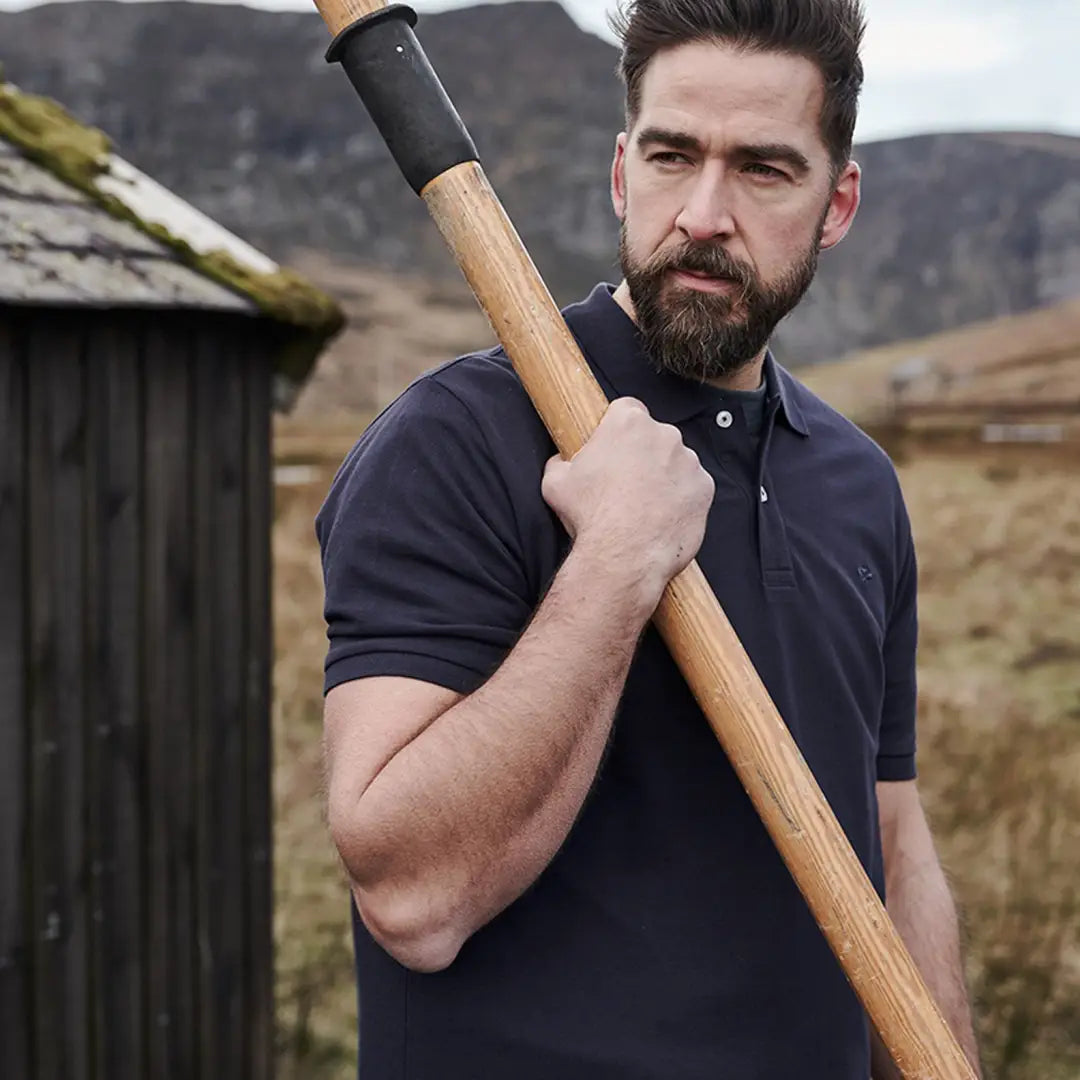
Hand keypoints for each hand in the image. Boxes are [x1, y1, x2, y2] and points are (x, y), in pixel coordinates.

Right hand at [541, 398, 713, 608]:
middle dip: (643, 454)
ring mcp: (688, 461)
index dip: (618, 428)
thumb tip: (560, 461)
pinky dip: (681, 498)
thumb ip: (560, 462)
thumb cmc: (591, 517)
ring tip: (644, 505)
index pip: (627, 409)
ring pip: (676, 461)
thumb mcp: (555, 482)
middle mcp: (663, 434)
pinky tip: (662, 516)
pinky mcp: (705, 487)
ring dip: (664, 476)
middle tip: (625, 482)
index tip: (614, 447)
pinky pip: (693, 487)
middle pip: (654, 436)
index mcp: (627, 423)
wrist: (623, 556)